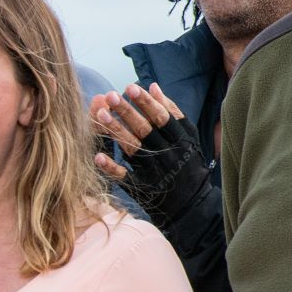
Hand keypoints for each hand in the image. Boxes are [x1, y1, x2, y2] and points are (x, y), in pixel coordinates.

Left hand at [91, 84, 207, 217]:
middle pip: (145, 131)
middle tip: (111, 96)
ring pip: (133, 149)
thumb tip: (154, 87)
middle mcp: (168, 155)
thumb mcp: (188, 137)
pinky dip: (112, 168)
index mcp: (181, 141)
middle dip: (127, 112)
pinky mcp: (142, 188)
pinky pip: (125, 177)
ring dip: (116, 131)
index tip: (131, 87)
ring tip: (100, 114)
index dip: (147, 103)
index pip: (163, 118)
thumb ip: (173, 111)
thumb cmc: (188, 163)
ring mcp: (154, 172)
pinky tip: (98, 156)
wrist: (193, 204)